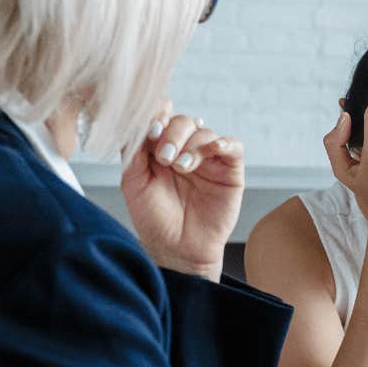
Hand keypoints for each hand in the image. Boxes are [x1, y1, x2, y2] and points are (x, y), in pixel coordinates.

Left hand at [121, 108, 242, 280]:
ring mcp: (209, 159)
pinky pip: (234, 146)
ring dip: (192, 144)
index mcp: (160, 148)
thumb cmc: (153, 218)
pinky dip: (225, 142)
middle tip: (165, 157)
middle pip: (184, 121)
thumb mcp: (133, 181)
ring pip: (205, 131)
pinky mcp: (230, 171)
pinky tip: (215, 149)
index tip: (152, 127)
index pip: (162, 119)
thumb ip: (134, 150)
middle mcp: (185, 149)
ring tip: (182, 167)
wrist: (175, 250)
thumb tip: (144, 120)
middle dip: (173, 134)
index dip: (158, 116)